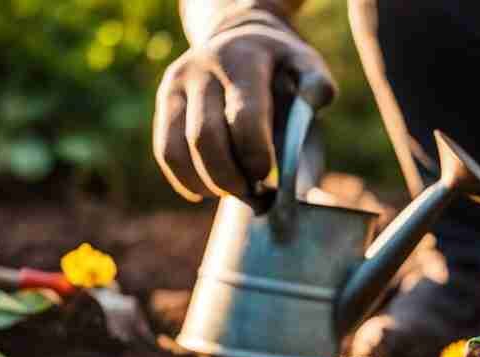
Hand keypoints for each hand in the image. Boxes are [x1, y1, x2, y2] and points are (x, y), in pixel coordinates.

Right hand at [153, 7, 334, 203]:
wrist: (239, 39)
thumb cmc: (280, 66)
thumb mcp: (305, 64)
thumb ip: (315, 86)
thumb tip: (314, 106)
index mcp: (241, 61)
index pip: (243, 118)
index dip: (255, 157)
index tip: (270, 181)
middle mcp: (201, 69)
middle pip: (205, 139)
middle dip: (230, 178)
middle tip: (255, 195)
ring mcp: (176, 86)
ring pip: (176, 149)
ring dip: (207, 183)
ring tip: (235, 191)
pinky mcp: (164, 103)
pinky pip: (165, 152)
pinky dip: (187, 180)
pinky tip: (210, 188)